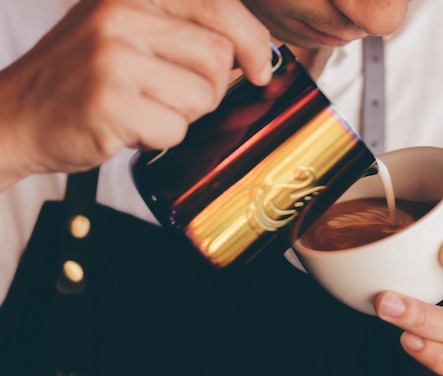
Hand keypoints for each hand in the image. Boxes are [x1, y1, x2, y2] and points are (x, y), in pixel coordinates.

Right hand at [0, 0, 271, 186]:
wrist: (15, 115)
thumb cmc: (81, 79)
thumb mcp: (125, 31)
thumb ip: (183, 30)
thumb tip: (257, 53)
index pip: (221, 6)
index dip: (254, 41)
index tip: (261, 69)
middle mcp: (122, 14)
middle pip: (219, 58)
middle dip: (209, 88)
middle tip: (170, 96)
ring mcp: (114, 57)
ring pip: (203, 96)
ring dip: (182, 115)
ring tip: (142, 108)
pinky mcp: (110, 102)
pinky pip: (175, 130)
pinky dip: (159, 139)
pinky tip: (127, 128)